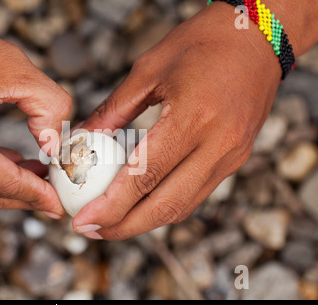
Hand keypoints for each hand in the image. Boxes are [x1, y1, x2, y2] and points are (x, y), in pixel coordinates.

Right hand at [0, 0, 70, 216]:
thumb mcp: (14, 70)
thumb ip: (50, 108)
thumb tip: (55, 146)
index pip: (4, 185)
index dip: (38, 195)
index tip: (59, 204)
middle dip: (22, 195)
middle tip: (51, 191)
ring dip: (0, 185)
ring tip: (33, 172)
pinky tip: (2, 160)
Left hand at [72, 3, 283, 239]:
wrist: (258, 36)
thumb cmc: (202, 42)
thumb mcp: (148, 69)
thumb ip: (113, 110)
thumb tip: (82, 138)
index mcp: (193, 118)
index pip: (145, 177)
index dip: (111, 207)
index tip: (82, 221)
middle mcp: (218, 145)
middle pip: (167, 205)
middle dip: (125, 227)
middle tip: (92, 231)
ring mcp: (232, 155)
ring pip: (184, 206)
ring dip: (146, 222)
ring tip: (112, 223)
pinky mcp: (237, 158)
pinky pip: (198, 193)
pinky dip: (167, 205)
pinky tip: (143, 203)